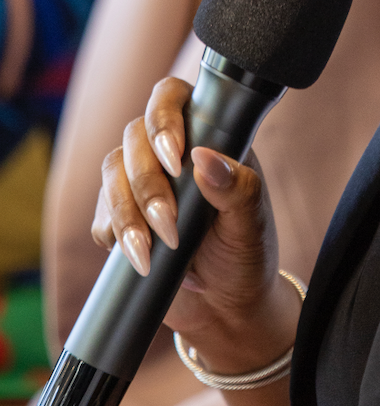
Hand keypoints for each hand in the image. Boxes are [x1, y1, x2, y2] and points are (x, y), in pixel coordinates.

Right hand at [93, 77, 297, 373]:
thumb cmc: (246, 254)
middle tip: (170, 227)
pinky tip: (140, 258)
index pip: (170, 98)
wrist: (226, 307)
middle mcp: (168, 152)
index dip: (163, 119)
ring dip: (126, 214)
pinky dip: (115, 236)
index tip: (176, 160)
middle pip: (133, 139)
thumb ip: (237, 189)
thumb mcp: (252, 223)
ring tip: (150, 253)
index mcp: (206, 136)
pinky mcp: (120, 219)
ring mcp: (140, 183)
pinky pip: (101, 216)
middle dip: (147, 185)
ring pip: (111, 174)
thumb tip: (205, 159)